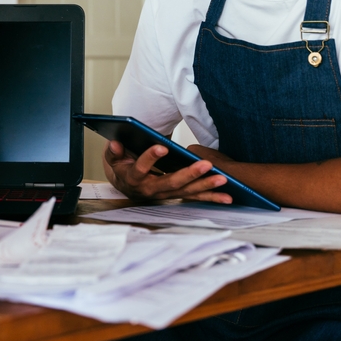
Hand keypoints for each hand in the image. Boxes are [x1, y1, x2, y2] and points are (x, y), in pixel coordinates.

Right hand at [102, 141, 230, 203]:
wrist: (124, 184)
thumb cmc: (122, 166)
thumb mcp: (113, 158)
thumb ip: (113, 152)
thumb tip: (115, 144)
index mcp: (133, 178)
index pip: (141, 168)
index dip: (150, 158)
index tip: (161, 147)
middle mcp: (151, 190)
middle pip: (170, 183)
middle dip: (189, 174)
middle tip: (205, 165)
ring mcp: (165, 194)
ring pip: (186, 191)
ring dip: (205, 186)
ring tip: (222, 180)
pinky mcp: (176, 195)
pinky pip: (194, 197)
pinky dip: (211, 197)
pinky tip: (227, 196)